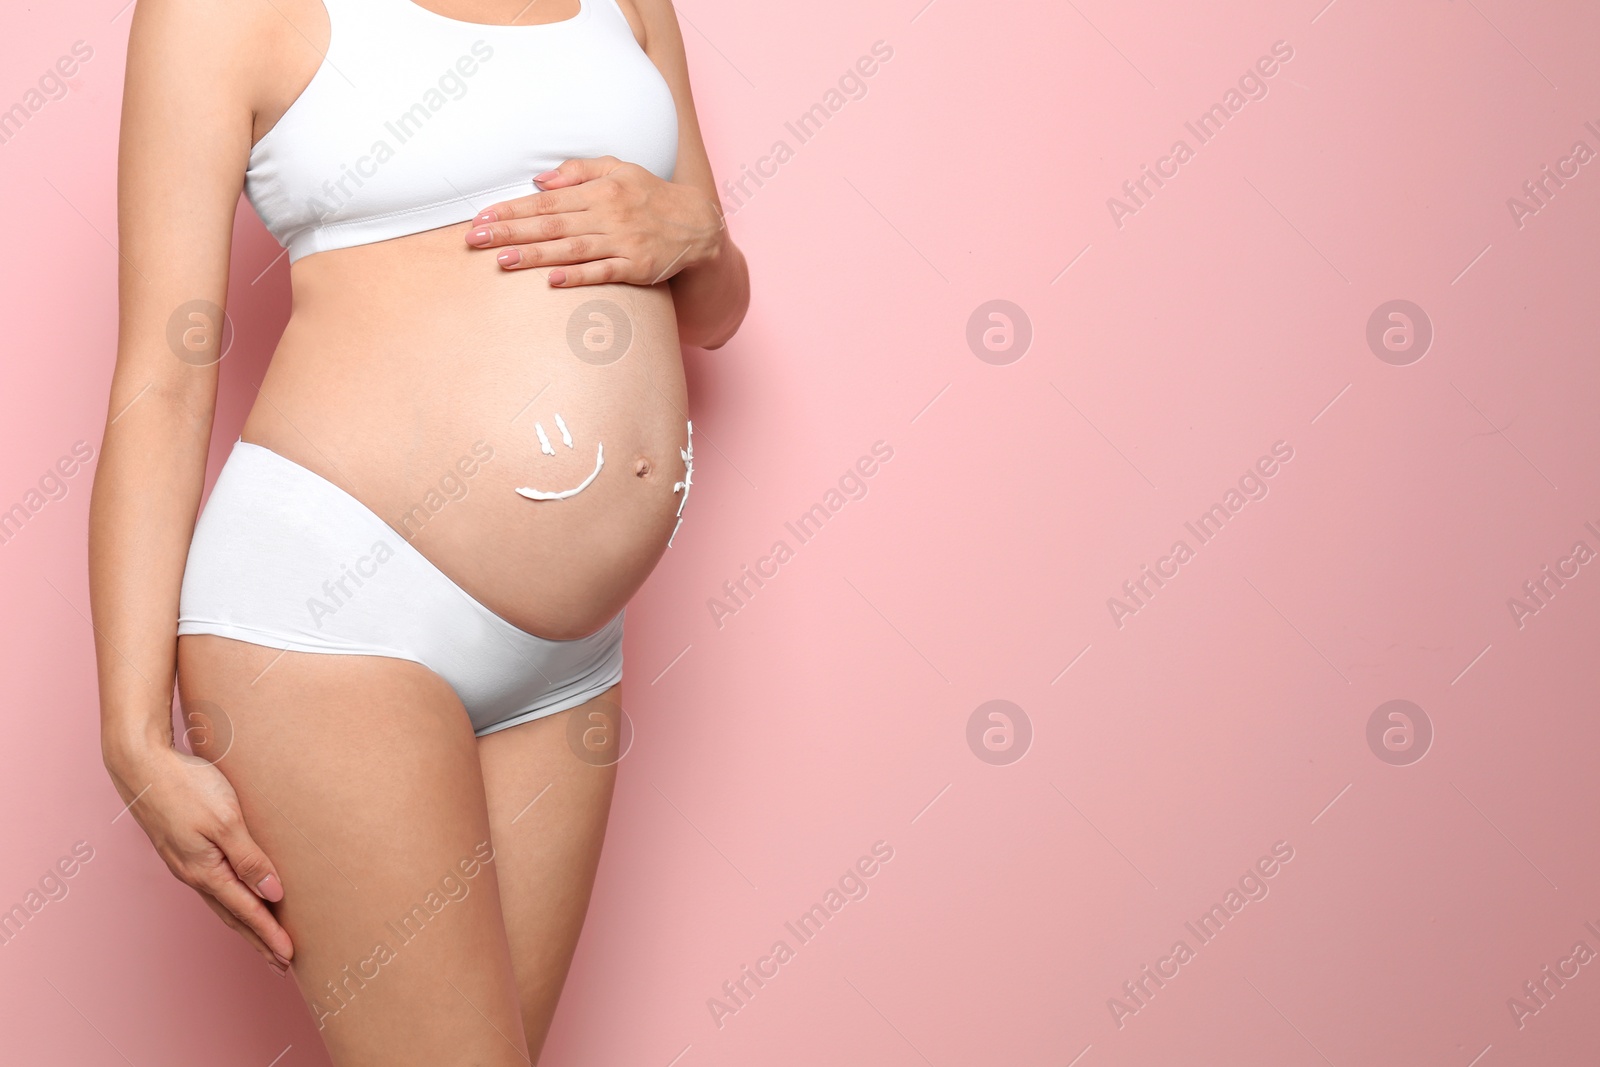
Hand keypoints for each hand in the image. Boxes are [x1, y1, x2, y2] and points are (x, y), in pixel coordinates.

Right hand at [106, 746, 292, 973]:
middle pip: (233, 915)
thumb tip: (273, 895)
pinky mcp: (183, 849)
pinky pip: (212, 885)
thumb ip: (249, 859)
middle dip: (257, 939)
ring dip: (244, 923)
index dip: (269, 935)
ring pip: (221, 902)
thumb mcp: (226, 821)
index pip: (247, 911)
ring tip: (263, 938)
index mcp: (205, 871)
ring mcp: (185, 863)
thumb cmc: (186, 786)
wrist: (141, 765)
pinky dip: (230, 901)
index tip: (289, 957)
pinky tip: (236, 897)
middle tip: (281, 962)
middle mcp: (193, 874)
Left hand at [464, 156, 725, 286]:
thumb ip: (579, 171)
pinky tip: (552, 281)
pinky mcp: (636, 267)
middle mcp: (608, 215)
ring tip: (502, 261)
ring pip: (570, 249)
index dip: (513, 209)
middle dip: (512, 231)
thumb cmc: (651, 196)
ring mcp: (622, 242)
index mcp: (600, 190)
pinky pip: (602, 273)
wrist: (698, 224)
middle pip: (551, 223)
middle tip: (476, 240)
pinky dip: (577, 276)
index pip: (547, 200)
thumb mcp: (619, 169)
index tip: (483, 217)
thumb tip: (540, 179)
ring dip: (535, 255)